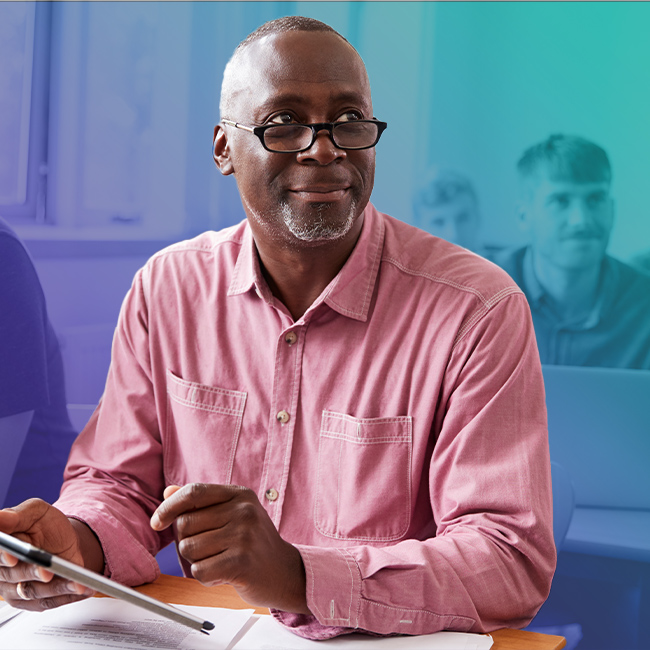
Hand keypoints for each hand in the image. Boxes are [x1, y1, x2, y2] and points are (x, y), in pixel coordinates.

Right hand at [0, 499, 94, 610]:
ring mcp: (16, 589)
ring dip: (54, 588)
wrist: (64, 539)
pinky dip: (66, 596)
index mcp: (1, 548)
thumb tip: (0, 518)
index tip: (13, 557)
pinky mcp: (33, 601)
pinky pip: (48, 602)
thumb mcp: (36, 512)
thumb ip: (17, 516)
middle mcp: (3, 572)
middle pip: (13, 576)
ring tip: (75, 582)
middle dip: (32, 573)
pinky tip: (82, 589)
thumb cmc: (46, 525)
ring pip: (32, 592)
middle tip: (47, 571)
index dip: (3, 557)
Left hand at [150, 484, 308, 613]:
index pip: (193, 492)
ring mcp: (244, 536)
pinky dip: (205, 577)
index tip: (158, 522)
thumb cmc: (254, 544)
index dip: (169, 506)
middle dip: (187, 541)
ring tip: (219, 560)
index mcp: (240, 495)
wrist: (285, 572)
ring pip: (188, 549)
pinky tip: (223, 573)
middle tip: (209, 549)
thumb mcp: (232, 514)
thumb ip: (200, 503)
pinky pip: (199, 571)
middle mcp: (243, 511)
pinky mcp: (241, 562)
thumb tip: (168, 492)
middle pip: (185, 523)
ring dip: (196, 561)